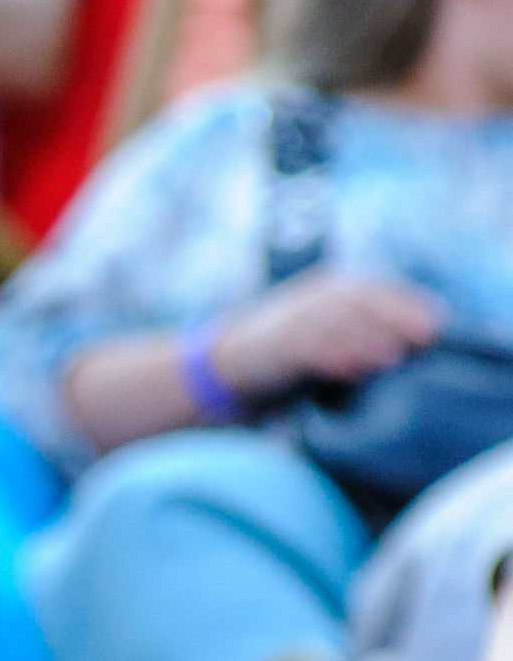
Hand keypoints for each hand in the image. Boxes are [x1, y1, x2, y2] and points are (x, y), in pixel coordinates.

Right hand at [210, 271, 443, 403]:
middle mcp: (312, 298)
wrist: (222, 367)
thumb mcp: (324, 339)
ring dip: (370, 337)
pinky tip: (354, 369)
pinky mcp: (274, 345)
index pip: (375, 290)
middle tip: (427, 336)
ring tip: (395, 355)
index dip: (407, 303)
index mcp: (328, 290)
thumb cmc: (283, 359)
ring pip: (337, 321)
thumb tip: (406, 351)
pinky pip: (308, 348)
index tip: (438, 322)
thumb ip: (359, 338)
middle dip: (397, 316)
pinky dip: (333, 357)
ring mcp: (292, 319)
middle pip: (362, 300)